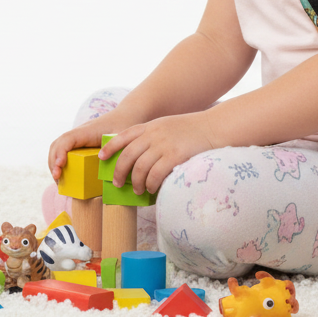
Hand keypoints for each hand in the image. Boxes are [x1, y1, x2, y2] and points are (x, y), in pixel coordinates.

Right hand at [48, 111, 132, 180]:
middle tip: (57, 178)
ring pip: (58, 148)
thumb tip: (110, 171)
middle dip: (53, 161)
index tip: (60, 165)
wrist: (126, 116)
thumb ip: (117, 151)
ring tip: (58, 180)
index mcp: (87, 131)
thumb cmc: (124, 125)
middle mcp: (79, 133)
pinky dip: (59, 162)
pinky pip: (64, 151)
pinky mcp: (80, 144)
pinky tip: (63, 176)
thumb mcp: (123, 138)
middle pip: (58, 144)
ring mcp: (78, 138)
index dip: (61, 152)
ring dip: (54, 163)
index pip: (68, 139)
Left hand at [99, 113, 218, 195]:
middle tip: (119, 184)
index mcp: (151, 126)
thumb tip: (141, 157)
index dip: (110, 147)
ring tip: (139, 191)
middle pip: (128, 155)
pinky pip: (155, 174)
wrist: (215, 127)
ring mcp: (164, 145)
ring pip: (140, 168)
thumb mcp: (168, 126)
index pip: (123, 135)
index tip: (101, 157)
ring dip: (136, 182)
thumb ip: (154, 136)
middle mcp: (154, 134)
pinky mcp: (175, 156)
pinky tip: (153, 190)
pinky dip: (151, 185)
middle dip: (120, 172)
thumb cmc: (194, 130)